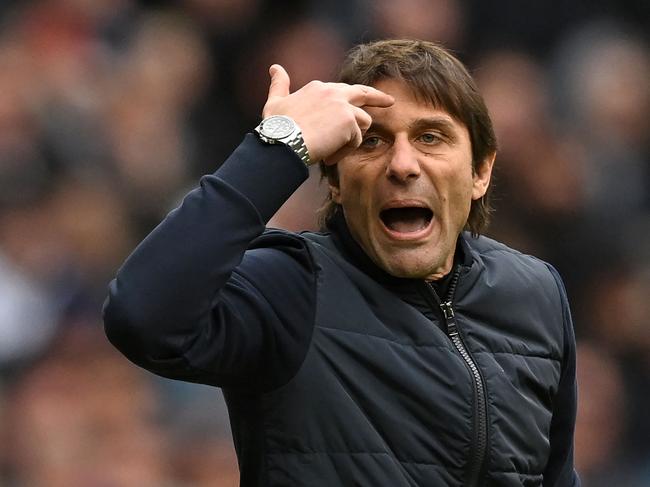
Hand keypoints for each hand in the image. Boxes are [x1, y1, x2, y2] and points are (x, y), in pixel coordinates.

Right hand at [262, 64, 393, 162]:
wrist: (283, 141)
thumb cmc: (277, 126)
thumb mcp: (275, 102)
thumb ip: (279, 85)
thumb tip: (274, 68)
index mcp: (319, 88)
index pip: (343, 90)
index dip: (351, 99)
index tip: (359, 103)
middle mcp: (333, 92)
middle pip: (363, 93)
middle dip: (378, 97)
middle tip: (390, 102)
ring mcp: (343, 106)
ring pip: (363, 122)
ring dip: (352, 139)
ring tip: (332, 151)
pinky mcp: (349, 122)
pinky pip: (356, 140)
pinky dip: (344, 152)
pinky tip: (329, 158)